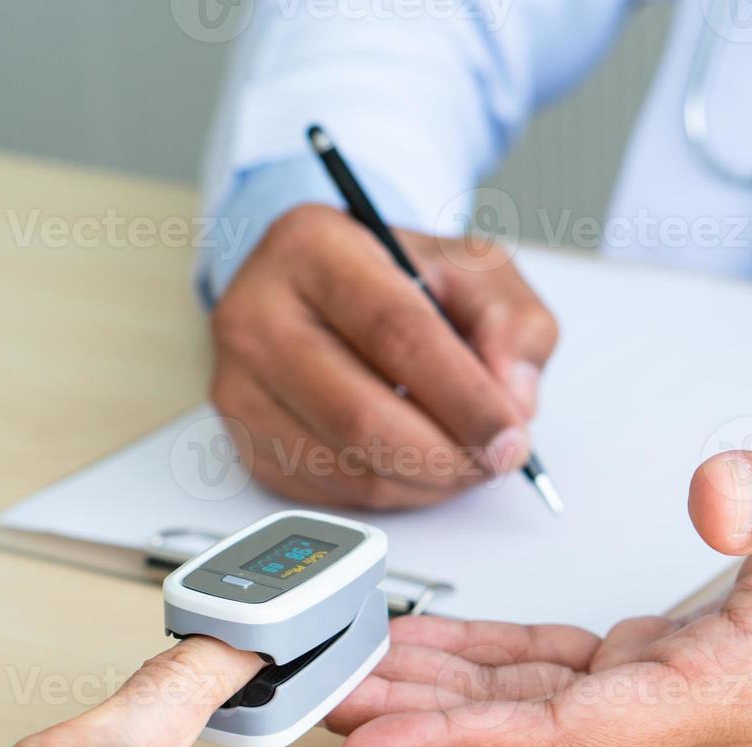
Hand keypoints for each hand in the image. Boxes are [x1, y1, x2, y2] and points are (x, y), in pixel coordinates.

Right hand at [210, 204, 557, 508]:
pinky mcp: (244, 437)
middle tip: (498, 459)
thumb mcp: (472, 269)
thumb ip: (510, 321)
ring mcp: (239, 382)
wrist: (330, 292)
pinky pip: (329, 491)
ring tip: (467, 459)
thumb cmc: (400, 278)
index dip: (463, 396)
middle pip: (361, 413)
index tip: (512, 435)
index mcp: (314, 247)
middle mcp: (257, 312)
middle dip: (448, 455)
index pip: (395, 333)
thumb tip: (512, 399)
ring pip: (348, 464)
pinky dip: (393, 493)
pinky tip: (420, 464)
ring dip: (426, 481)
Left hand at [325, 429, 751, 746]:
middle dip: (421, 724)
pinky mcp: (671, 676)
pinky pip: (561, 684)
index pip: (572, 737)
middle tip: (319, 697)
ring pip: (535, 719)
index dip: (464, 741)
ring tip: (350, 671)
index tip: (377, 738)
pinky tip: (432, 651)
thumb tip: (709, 495)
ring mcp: (683, 706)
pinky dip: (489, 670)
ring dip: (440, 698)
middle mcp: (700, 721)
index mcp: (739, 693)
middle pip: (532, 743)